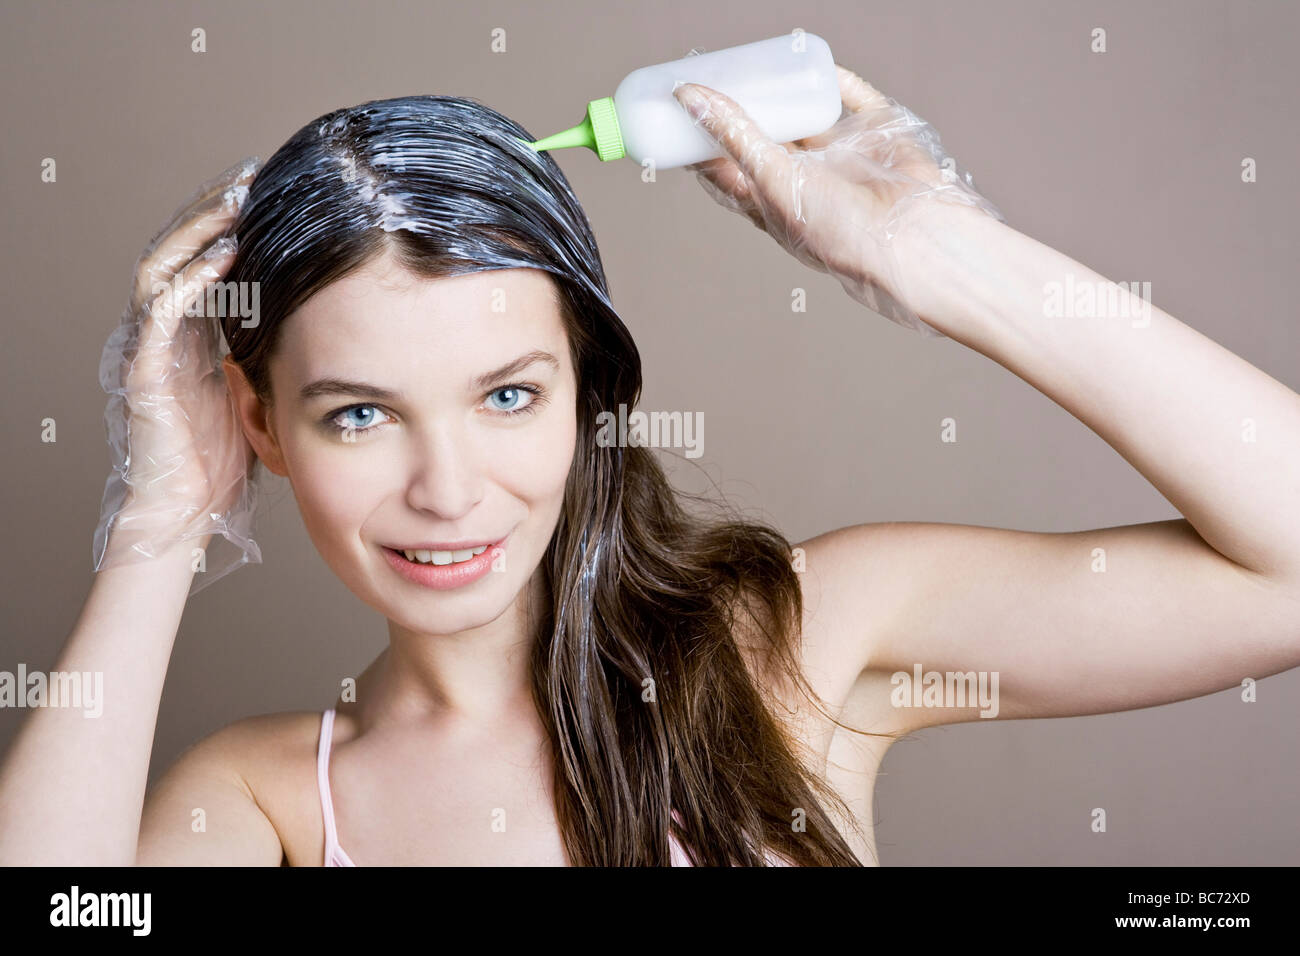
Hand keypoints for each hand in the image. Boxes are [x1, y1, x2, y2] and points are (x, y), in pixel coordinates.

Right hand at [94, 157, 261, 570]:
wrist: (187, 511)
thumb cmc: (224, 458)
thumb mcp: (257, 387)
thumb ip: (273, 350)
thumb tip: (330, 323)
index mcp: (194, 331)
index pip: (205, 256)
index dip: (231, 220)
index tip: (272, 188)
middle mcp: (167, 330)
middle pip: (181, 247)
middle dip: (214, 208)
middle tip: (254, 173)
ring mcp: (152, 347)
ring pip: (165, 265)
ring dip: (199, 229)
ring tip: (238, 199)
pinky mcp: (146, 371)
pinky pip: (161, 312)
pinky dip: (191, 280)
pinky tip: (223, 257)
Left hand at [672, 65, 1004, 335]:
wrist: (911, 239)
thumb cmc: (838, 229)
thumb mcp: (773, 180)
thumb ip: (735, 136)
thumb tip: (689, 95)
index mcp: (773, 205)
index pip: (726, 171)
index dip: (702, 142)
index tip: (677, 108)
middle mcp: (804, 183)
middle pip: (762, 139)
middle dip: (740, 109)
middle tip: (713, 72)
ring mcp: (840, 160)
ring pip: (804, 119)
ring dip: (783, 93)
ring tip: (755, 63)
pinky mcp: (875, 140)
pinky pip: (854, 102)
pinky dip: (837, 82)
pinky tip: (817, 63)